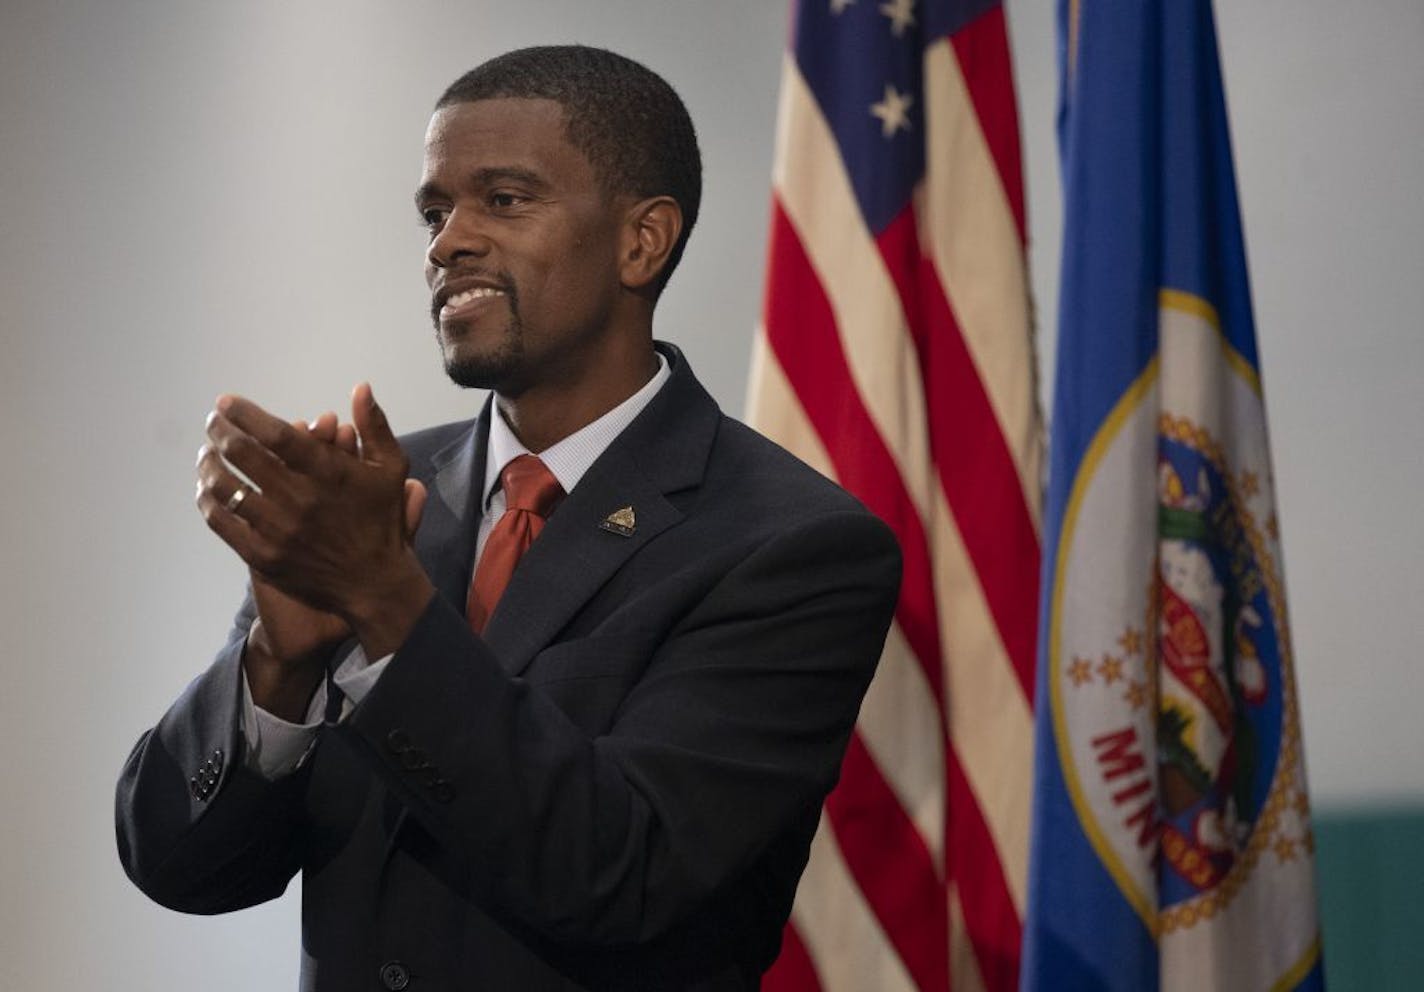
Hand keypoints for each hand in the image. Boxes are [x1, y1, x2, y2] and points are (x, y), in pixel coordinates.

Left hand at [196, 385, 435, 684]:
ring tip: (206, 454)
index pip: (275, 434)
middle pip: (241, 454)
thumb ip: (375, 426)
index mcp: (328, 473)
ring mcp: (277, 530)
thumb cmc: (382, 521)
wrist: (374, 583)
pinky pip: (220, 521)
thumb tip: (360, 388)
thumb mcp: (391, 470)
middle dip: (220, 431)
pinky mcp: (262, 555)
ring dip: (208, 464)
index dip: (244, 414)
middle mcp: (299, 499)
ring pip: (224, 487)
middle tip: (214, 423)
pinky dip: (206, 500)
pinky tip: (206, 489)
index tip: (226, 402)